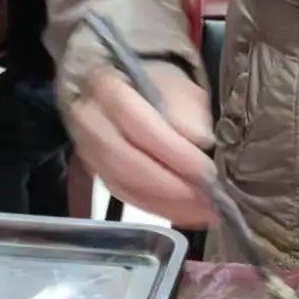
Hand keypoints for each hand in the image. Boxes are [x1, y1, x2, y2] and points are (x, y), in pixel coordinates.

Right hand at [69, 65, 215, 226]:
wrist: (130, 89)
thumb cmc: (159, 85)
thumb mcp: (179, 85)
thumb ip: (188, 109)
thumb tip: (200, 140)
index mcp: (107, 88)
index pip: (137, 123)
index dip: (173, 152)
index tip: (206, 172)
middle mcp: (89, 122)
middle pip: (124, 162)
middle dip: (170, 187)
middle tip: (209, 201)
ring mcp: (89, 152)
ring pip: (124, 186)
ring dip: (167, 204)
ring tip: (206, 213)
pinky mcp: (98, 175)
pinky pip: (127, 198)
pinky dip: (159, 209)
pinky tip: (188, 213)